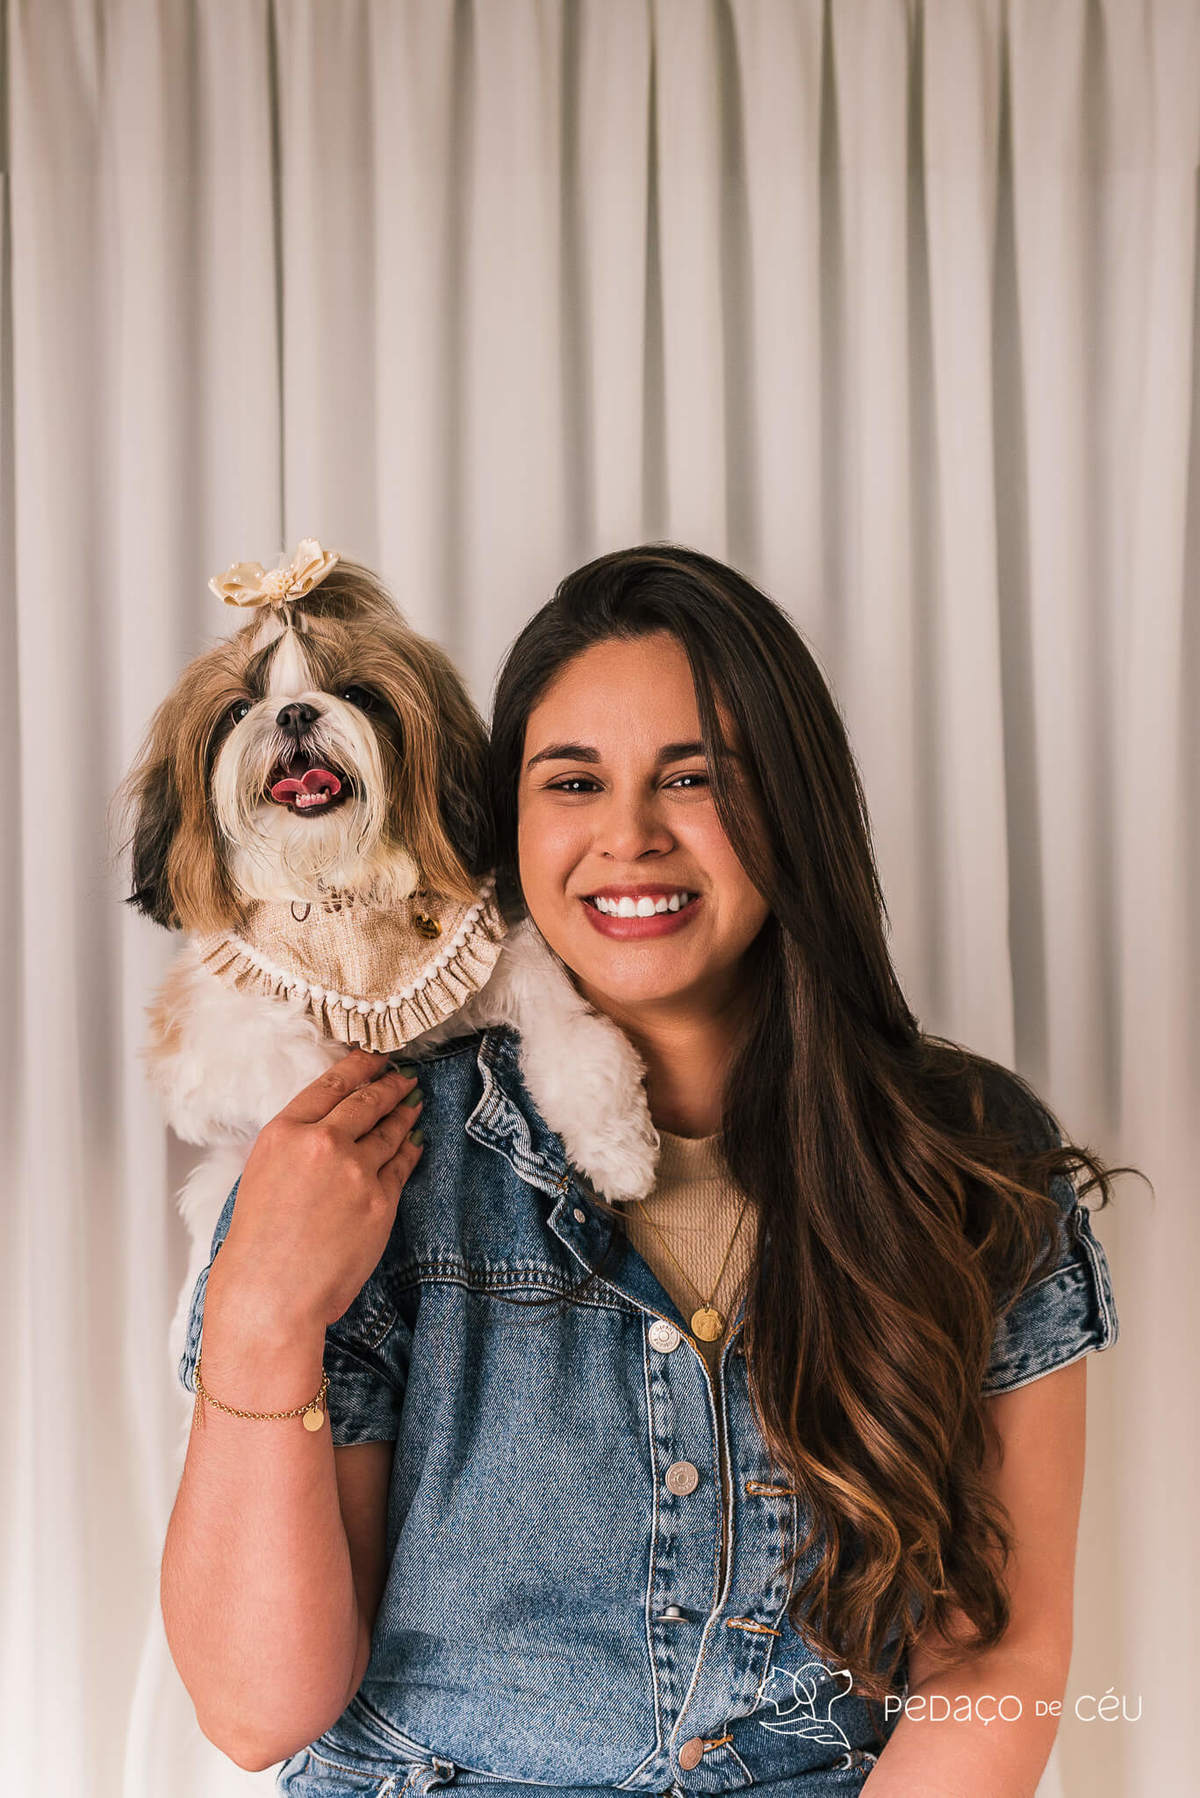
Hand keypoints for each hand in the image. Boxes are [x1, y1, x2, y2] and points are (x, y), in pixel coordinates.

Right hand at [208, 1047, 424, 1332]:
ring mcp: (355, 1171)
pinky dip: (410, 1150)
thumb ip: (295, 1145)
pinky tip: (415, 1142)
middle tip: (402, 1075)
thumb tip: (326, 1127)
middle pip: (366, 1101)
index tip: (374, 1056)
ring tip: (412, 1103)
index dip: (358, 1065)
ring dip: (403, 1114)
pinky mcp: (380, 1200)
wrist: (271, 1293)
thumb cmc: (257, 1243)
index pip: (330, 1084)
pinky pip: (401, 1165)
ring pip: (389, 1131)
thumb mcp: (261, 1174)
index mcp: (285, 1132)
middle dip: (388, 1084)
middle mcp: (323, 1143)